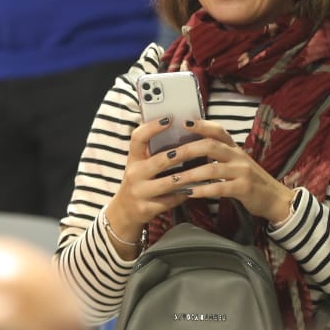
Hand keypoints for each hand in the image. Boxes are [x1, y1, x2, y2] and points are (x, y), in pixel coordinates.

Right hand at [102, 119, 194, 252]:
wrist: (125, 210)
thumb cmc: (140, 181)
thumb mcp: (140, 165)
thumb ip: (153, 151)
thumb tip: (180, 132)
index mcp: (133, 158)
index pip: (138, 138)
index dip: (152, 127)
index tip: (169, 119)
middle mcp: (134, 174)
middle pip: (159, 161)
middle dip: (181, 154)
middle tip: (198, 146)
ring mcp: (139, 192)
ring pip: (169, 182)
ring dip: (188, 176)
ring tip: (204, 169)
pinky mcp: (147, 208)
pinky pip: (171, 200)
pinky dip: (185, 194)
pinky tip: (197, 189)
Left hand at [164, 119, 295, 223]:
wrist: (276, 199)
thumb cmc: (249, 179)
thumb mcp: (235, 162)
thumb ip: (217, 154)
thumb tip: (187, 148)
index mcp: (234, 148)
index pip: (217, 131)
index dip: (201, 125)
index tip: (182, 122)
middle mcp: (238, 156)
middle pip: (210, 146)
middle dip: (187, 150)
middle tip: (168, 155)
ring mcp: (242, 172)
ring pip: (212, 169)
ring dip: (190, 174)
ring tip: (172, 179)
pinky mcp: (244, 189)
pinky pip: (220, 188)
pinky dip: (202, 190)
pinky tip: (189, 193)